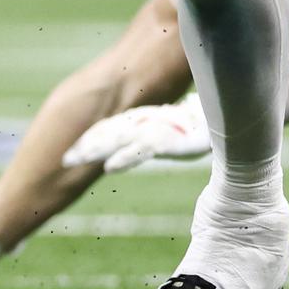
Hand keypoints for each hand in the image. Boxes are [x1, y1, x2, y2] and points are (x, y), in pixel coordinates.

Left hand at [60, 93, 207, 172]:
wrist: (224, 122)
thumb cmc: (195, 125)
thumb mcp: (167, 129)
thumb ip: (149, 135)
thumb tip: (136, 143)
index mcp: (141, 120)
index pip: (108, 128)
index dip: (89, 138)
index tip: (70, 151)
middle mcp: (143, 122)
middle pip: (107, 133)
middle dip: (84, 146)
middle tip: (64, 160)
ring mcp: (153, 130)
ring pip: (118, 139)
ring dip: (96, 150)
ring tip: (76, 159)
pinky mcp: (166, 140)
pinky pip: (140, 150)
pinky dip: (123, 159)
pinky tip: (108, 168)